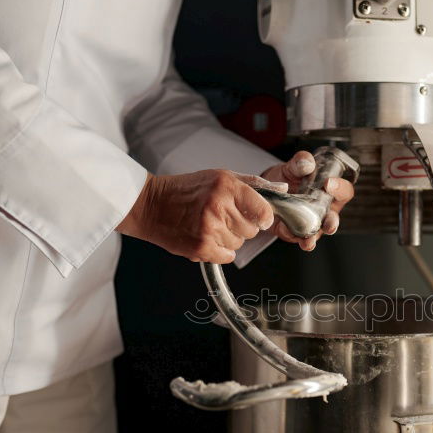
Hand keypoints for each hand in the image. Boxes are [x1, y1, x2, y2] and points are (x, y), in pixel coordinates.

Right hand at [117, 169, 284, 263]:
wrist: (152, 205)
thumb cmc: (186, 190)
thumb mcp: (219, 176)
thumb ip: (252, 184)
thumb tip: (281, 190)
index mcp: (226, 186)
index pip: (264, 211)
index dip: (263, 217)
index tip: (259, 218)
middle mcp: (219, 206)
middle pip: (252, 230)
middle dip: (242, 225)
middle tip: (223, 217)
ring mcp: (210, 228)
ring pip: (239, 243)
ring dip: (229, 238)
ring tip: (209, 224)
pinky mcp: (201, 246)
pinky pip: (227, 256)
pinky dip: (219, 250)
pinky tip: (206, 237)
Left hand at [261, 151, 355, 250]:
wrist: (269, 190)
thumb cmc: (289, 178)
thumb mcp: (294, 166)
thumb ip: (301, 162)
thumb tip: (307, 163)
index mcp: (330, 192)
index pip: (344, 191)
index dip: (340, 188)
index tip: (328, 183)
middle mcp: (325, 210)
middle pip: (334, 220)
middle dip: (332, 223)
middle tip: (329, 223)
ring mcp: (312, 224)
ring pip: (317, 234)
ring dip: (313, 238)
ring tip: (308, 240)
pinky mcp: (296, 233)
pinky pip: (297, 238)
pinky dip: (292, 236)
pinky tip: (286, 230)